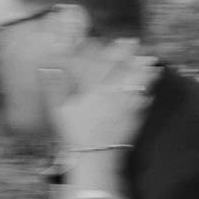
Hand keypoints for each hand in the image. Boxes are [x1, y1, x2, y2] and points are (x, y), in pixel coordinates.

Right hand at [52, 46, 153, 160]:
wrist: (94, 157)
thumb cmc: (75, 133)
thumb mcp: (59, 109)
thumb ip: (54, 86)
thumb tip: (45, 68)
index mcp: (98, 90)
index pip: (111, 66)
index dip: (119, 52)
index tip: (126, 41)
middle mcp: (115, 97)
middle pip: (130, 74)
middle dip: (138, 61)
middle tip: (145, 51)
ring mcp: (126, 110)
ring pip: (139, 88)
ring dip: (146, 76)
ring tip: (154, 66)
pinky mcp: (132, 123)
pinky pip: (142, 106)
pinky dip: (146, 97)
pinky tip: (149, 94)